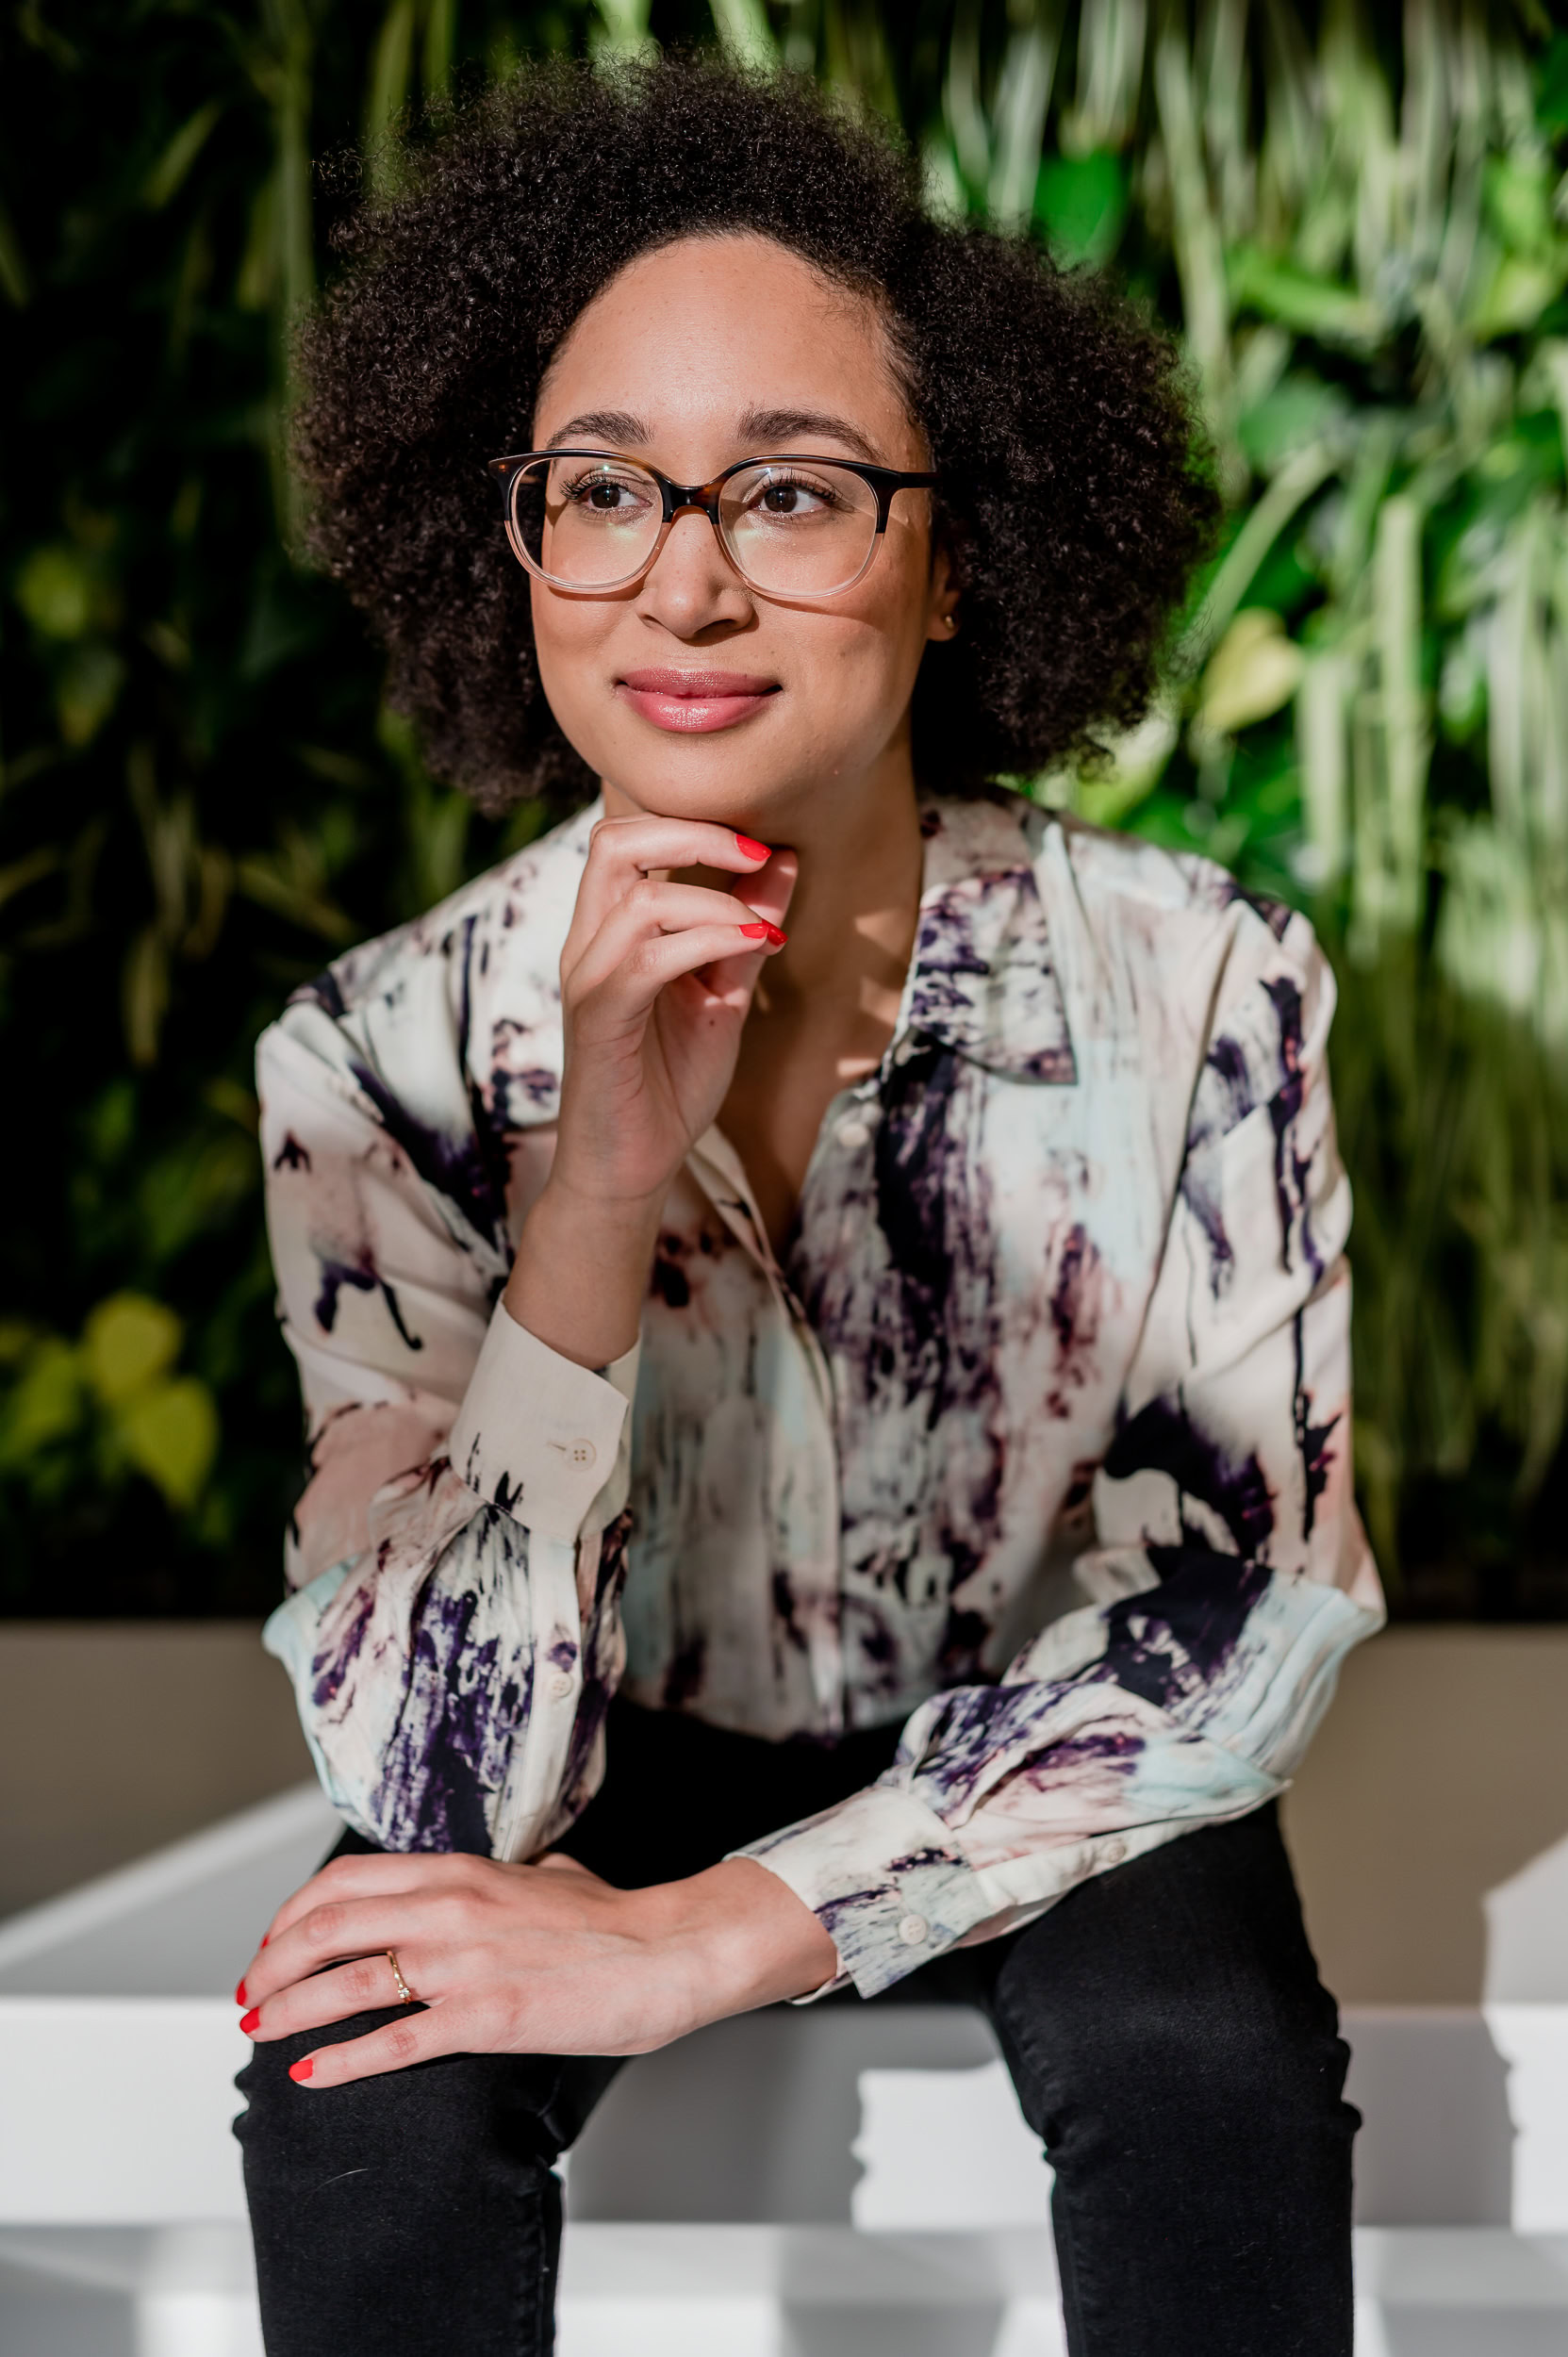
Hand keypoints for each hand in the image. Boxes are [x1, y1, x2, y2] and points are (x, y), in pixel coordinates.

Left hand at [234, 1847, 838, 2088]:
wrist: (667, 1953)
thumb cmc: (613, 1920)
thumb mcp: (543, 1876)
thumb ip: (499, 1880)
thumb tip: (489, 1882)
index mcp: (458, 1872)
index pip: (344, 1882)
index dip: (292, 1916)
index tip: (273, 1943)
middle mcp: (449, 1909)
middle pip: (326, 1929)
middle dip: (271, 1965)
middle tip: (249, 1995)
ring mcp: (464, 1964)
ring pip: (346, 1982)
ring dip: (288, 2010)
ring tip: (258, 2033)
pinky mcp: (487, 2018)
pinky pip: (395, 2042)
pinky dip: (341, 2062)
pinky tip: (311, 2076)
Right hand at [505, 815, 796, 1365]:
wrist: (631, 1168)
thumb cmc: (669, 1083)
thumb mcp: (723, 994)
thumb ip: (745, 929)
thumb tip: (784, 861)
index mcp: (611, 930)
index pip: (628, 836)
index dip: (692, 821)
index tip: (760, 845)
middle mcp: (589, 944)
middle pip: (614, 841)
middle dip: (694, 833)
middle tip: (757, 853)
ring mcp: (589, 981)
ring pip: (635, 897)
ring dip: (714, 900)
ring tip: (762, 930)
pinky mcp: (599, 1021)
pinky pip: (645, 958)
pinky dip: (706, 941)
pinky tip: (752, 951)